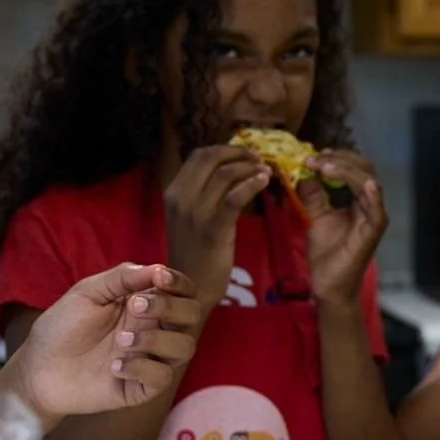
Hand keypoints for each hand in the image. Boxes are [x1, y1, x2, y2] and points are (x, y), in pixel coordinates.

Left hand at [7, 264, 201, 422]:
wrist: (38, 368)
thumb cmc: (62, 327)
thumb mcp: (88, 292)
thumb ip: (123, 278)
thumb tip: (159, 268)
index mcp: (145, 303)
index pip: (182, 291)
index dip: (179, 283)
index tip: (160, 279)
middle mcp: (154, 329)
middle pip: (192, 316)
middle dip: (170, 307)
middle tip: (135, 307)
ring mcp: (150, 359)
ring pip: (184, 347)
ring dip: (156, 339)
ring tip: (121, 341)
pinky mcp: (141, 387)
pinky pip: (162, 377)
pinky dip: (142, 367)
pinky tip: (114, 365)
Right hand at [164, 145, 269, 311]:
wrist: (188, 290)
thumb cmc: (194, 255)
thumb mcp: (190, 218)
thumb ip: (202, 194)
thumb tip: (229, 171)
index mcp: (173, 192)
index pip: (199, 155)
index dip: (225, 149)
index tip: (245, 154)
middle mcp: (181, 197)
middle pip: (211, 158)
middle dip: (238, 153)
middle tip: (258, 158)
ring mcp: (195, 212)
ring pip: (225, 174)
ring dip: (249, 167)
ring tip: (266, 171)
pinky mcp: (213, 228)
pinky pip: (234, 197)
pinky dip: (252, 184)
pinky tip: (264, 181)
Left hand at [300, 150, 387, 307]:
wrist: (328, 285)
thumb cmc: (326, 254)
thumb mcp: (315, 217)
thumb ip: (313, 195)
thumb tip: (304, 173)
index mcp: (358, 200)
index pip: (355, 168)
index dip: (336, 158)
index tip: (313, 156)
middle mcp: (370, 205)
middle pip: (364, 169)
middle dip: (340, 159)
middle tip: (315, 158)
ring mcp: (374, 217)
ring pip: (369, 182)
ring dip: (346, 170)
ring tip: (324, 166)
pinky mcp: (373, 232)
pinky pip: (376, 209)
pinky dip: (371, 194)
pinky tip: (362, 183)